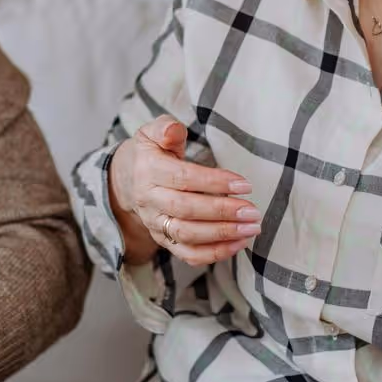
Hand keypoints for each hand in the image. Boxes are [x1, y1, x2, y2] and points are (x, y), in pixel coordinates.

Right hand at [109, 114, 258, 267]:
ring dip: (222, 234)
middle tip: (252, 211)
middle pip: (186, 210)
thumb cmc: (152, 153)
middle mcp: (149, 200)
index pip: (183, 178)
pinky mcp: (164, 240)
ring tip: (250, 228)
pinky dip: (214, 253)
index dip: (214, 183)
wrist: (129, 180)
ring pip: (187, 234)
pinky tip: (239, 244)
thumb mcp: (152, 132)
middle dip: (222, 212)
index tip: (244, 185)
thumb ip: (165, 127)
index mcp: (148, 170)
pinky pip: (188, 254)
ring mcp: (155, 223)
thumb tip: (173, 130)